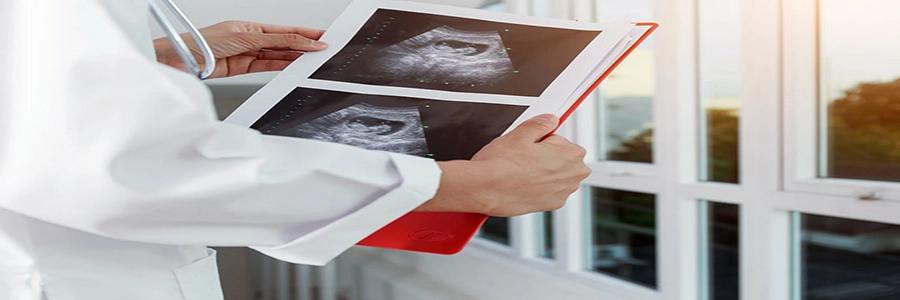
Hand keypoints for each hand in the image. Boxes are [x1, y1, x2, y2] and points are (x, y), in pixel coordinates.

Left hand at [153, 21, 327, 78]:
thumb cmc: (203, 42)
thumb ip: (276, 42)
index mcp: (250, 27)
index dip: (305, 34)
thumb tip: (299, 42)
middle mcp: (250, 39)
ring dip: (296, 58)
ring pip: (278, 57)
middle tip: (325, 49)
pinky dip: (282, 67)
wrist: (182, 59)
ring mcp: (247, 54)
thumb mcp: (246, 38)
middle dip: (305, 46)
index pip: (284, 31)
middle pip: (284, 44)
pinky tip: (295, 67)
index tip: (322, 37)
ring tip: (314, 60)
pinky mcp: (243, 69)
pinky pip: (268, 68)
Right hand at [417, 114, 590, 216]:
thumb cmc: (499, 161)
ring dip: (540, 172)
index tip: (527, 142)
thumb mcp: (520, 133)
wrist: (482, 189)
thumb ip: (541, 124)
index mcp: (572, 156)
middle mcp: (572, 177)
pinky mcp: (546, 206)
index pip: (563, 141)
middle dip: (545, 156)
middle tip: (519, 155)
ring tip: (515, 168)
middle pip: (562, 160)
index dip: (543, 140)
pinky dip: (533, 187)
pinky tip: (516, 183)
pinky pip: (544, 192)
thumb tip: (551, 118)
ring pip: (553, 176)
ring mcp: (560, 194)